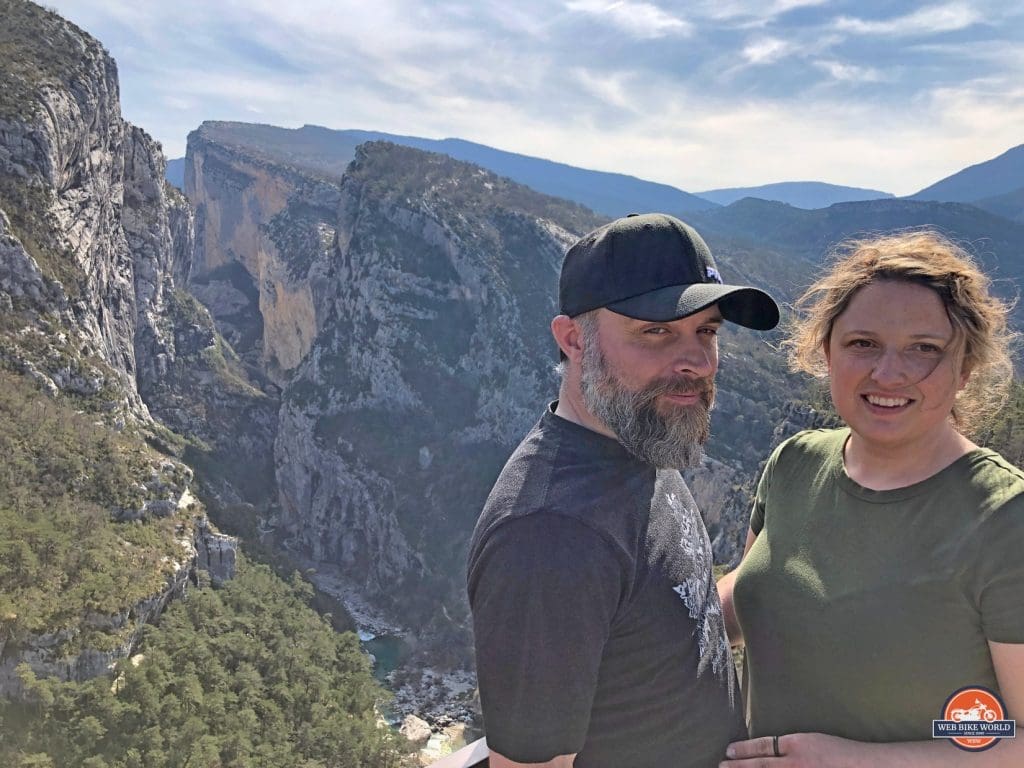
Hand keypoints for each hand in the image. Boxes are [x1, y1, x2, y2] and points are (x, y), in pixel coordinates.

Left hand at [720, 733, 863, 767]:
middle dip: (738, 767)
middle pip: (760, 766)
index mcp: (798, 745)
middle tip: (720, 766)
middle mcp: (796, 763)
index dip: (743, 749)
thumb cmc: (842, 753)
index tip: (729, 750)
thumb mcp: (813, 741)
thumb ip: (791, 746)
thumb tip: (768, 752)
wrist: (866, 767)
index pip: (763, 747)